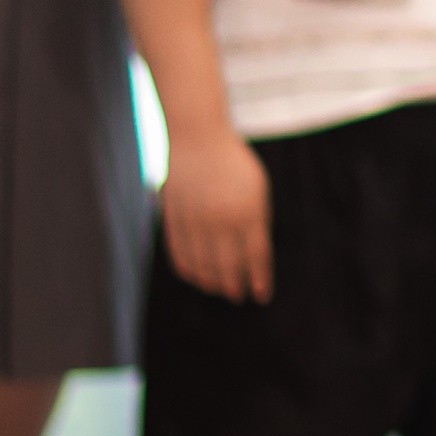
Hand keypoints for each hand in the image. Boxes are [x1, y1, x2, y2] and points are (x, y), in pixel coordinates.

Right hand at [159, 128, 273, 304]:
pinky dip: (190, 271)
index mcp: (248, 211)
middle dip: (235, 288)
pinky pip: (180, 255)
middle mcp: (220, 219)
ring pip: (203, 266)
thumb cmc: (234, 165)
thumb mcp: (257, 189)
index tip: (261, 296)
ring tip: (220, 290)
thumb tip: (253, 260)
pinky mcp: (173, 219)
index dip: (259, 280)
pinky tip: (198, 277)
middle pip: (229, 267)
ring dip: (212, 284)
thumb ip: (257, 223)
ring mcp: (194, 221)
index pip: (256, 257)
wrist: (197, 138)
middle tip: (238, 297)